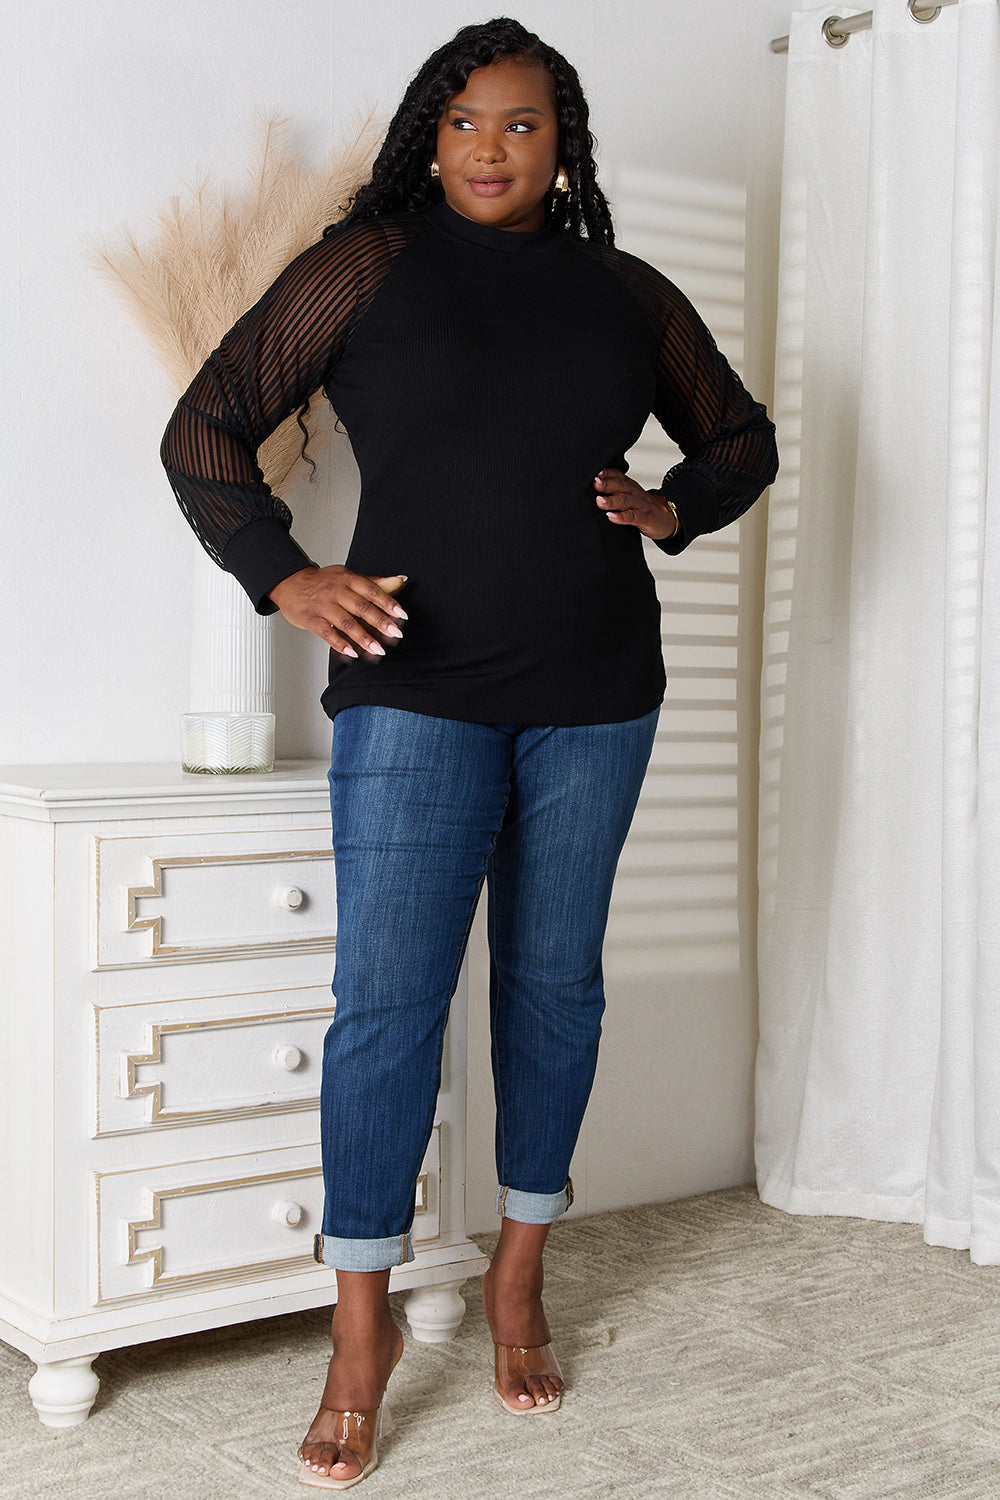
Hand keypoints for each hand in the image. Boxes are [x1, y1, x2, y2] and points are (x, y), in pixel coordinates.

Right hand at [268, 566, 407, 659]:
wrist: (290, 582)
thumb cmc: (322, 582)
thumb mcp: (347, 575)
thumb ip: (373, 581)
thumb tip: (400, 580)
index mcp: (347, 579)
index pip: (371, 590)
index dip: (388, 602)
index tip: (401, 614)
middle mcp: (336, 591)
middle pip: (361, 607)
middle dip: (380, 622)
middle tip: (395, 633)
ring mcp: (323, 606)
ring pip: (346, 623)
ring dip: (364, 637)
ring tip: (378, 649)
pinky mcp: (311, 619)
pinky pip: (327, 633)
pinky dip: (340, 644)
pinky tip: (352, 652)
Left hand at [593, 469, 678, 540]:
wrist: (667, 518)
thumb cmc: (641, 507)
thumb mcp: (628, 495)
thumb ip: (613, 490)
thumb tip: (591, 487)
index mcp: (628, 485)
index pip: (617, 475)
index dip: (606, 472)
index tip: (593, 470)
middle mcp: (633, 492)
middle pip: (620, 485)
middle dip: (606, 483)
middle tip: (594, 481)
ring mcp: (640, 504)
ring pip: (624, 500)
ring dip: (611, 500)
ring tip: (599, 501)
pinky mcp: (645, 517)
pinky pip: (632, 516)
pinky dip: (621, 517)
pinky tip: (611, 517)